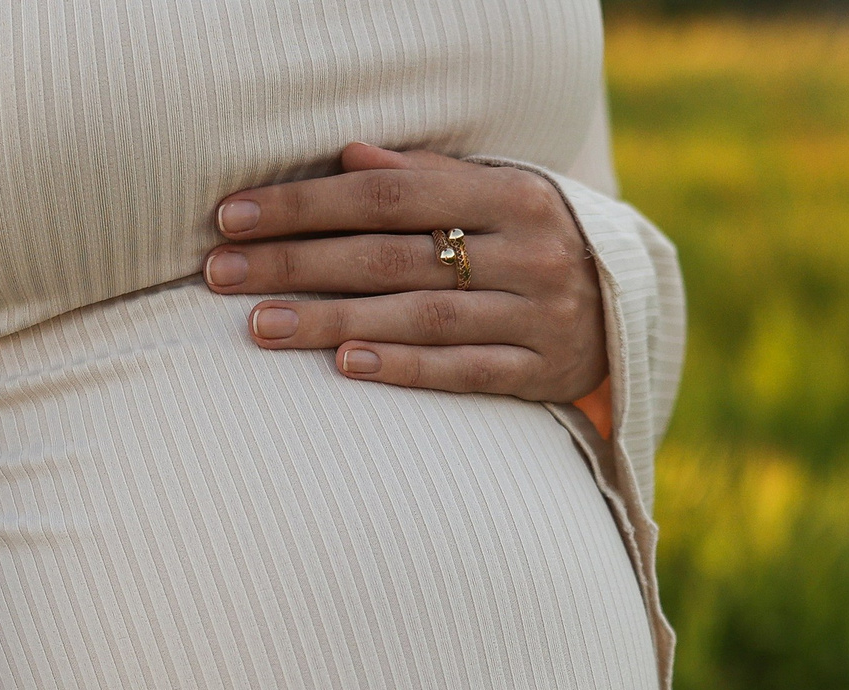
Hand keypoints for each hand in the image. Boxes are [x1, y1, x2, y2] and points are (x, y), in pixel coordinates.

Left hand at [202, 141, 608, 405]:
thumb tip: (349, 157)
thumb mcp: (495, 197)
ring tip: (259, 326)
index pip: (389, 197)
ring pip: (420, 316)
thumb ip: (425, 179)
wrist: (629, 309)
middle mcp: (529, 252)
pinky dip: (403, 367)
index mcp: (513, 195)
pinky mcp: (541, 373)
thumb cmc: (533, 243)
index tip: (233, 217)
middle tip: (219, 275)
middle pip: (392, 256)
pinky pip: (464, 372)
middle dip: (298, 263)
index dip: (307, 205)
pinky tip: (345, 365)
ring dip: (332, 321)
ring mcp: (538, 316)